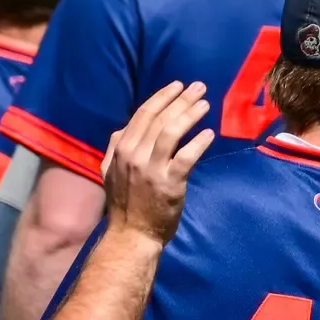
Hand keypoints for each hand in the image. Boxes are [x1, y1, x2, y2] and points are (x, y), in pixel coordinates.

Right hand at [102, 82, 214, 244]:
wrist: (131, 234)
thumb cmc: (125, 203)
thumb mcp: (110, 171)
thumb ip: (116, 148)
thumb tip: (123, 129)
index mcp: (121, 149)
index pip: (143, 115)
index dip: (162, 97)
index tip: (177, 85)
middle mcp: (134, 155)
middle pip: (160, 119)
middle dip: (180, 100)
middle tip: (199, 87)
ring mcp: (151, 169)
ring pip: (171, 132)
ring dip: (190, 114)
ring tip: (205, 104)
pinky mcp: (169, 184)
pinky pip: (186, 157)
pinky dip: (198, 143)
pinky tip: (209, 134)